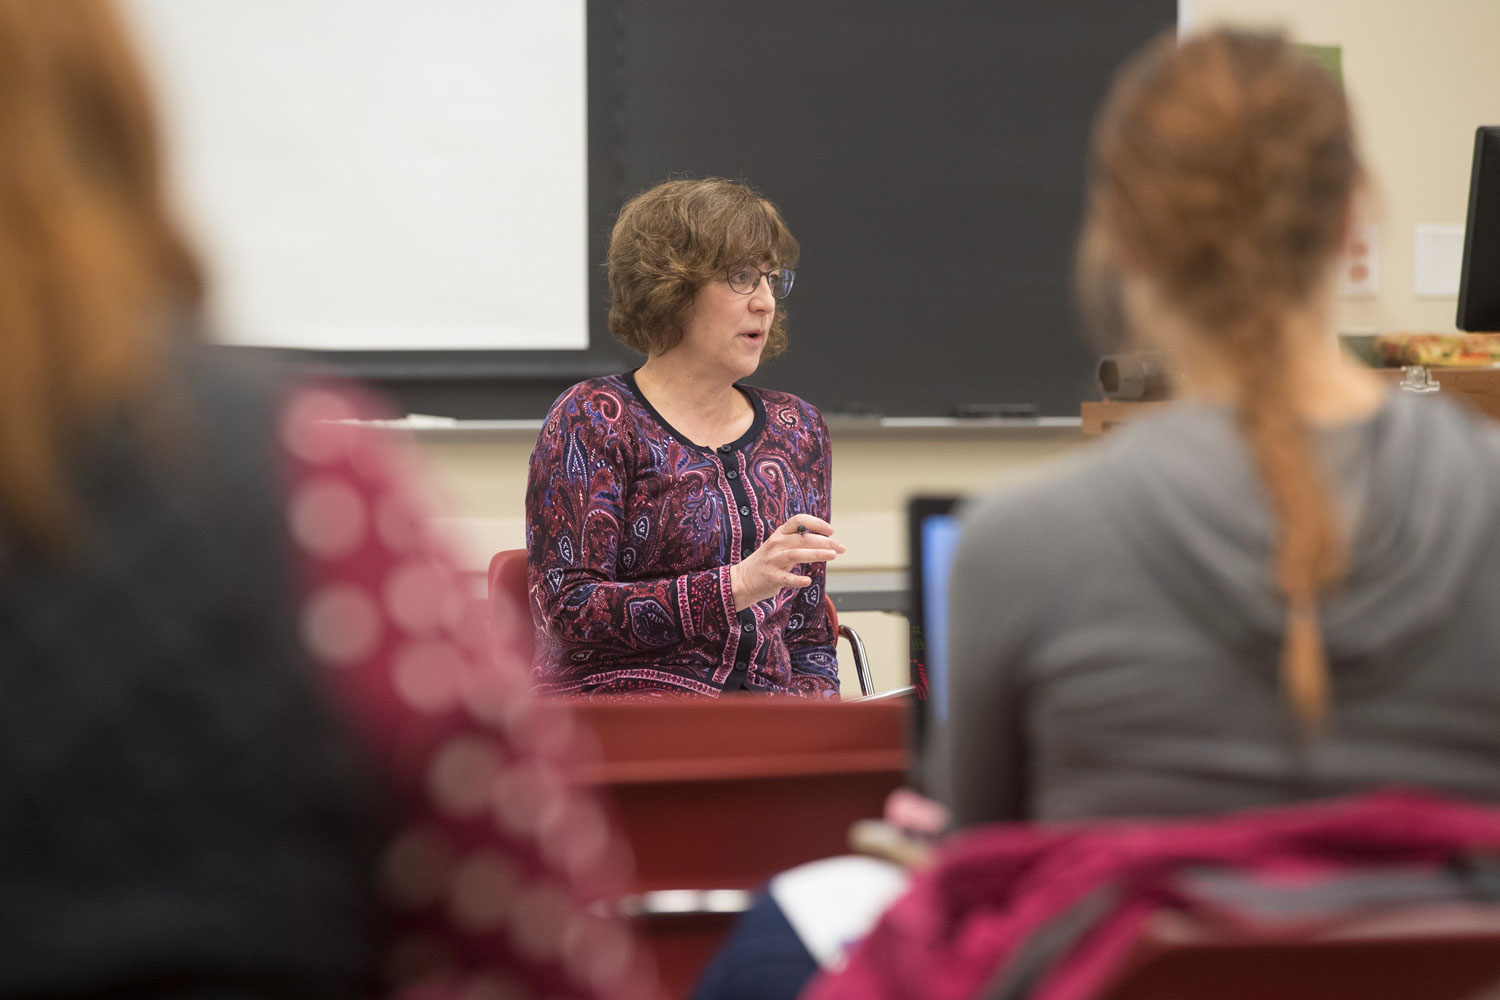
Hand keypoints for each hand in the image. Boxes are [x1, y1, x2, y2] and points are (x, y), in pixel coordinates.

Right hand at [729, 514, 844, 610]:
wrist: (743, 580)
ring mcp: (773, 560)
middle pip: (802, 539)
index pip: (798, 520)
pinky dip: (798, 580)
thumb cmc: (768, 561)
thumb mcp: (780, 545)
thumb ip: (799, 541)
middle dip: (825, 542)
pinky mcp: (771, 577)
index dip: (815, 523)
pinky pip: (786, 578)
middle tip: (841, 547)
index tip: (831, 530)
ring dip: (816, 554)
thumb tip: (827, 540)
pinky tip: (808, 581)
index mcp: (780, 534)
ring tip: (833, 556)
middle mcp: (776, 544)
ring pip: (796, 554)